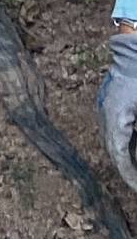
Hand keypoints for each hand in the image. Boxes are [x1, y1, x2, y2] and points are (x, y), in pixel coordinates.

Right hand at [98, 31, 136, 193]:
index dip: (129, 176)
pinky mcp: (109, 99)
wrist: (135, 49)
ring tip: (134, 166)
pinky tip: (134, 144)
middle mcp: (105, 113)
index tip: (136, 188)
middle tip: (135, 181)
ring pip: (112, 138)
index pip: (119, 155)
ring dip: (124, 153)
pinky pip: (114, 126)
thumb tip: (134, 155)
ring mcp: (104, 104)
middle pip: (113, 148)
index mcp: (115, 117)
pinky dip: (124, 140)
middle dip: (126, 167)